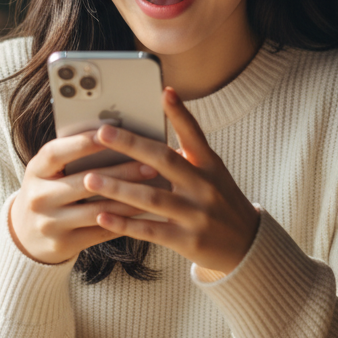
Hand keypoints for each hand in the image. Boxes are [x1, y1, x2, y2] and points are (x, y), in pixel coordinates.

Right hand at [10, 132, 156, 264]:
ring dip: (129, 199)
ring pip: (97, 210)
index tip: (112, 132)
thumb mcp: (49, 172)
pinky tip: (144, 212)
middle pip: (84, 182)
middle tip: (150, 165)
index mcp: (35, 171)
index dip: (83, 142)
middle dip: (121, 172)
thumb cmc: (48, 192)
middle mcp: (38, 198)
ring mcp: (49, 224)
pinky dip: (124, 221)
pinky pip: (100, 232)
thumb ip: (72, 155)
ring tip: (154, 190)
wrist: (25, 237)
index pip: (56, 153)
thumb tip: (115, 135)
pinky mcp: (63, 245)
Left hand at [83, 87, 259, 274]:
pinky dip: (125, 223)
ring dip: (118, 188)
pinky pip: (151, 230)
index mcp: (209, 166)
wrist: (248, 245)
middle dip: (131, 145)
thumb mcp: (213, 172)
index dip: (180, 113)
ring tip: (90, 179)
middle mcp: (204, 186)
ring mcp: (196, 215)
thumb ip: (188, 152)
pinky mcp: (187, 241)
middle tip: (102, 134)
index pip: (194, 134)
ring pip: (152, 198)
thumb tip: (162, 125)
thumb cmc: (222, 202)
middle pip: (164, 160)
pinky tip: (102, 215)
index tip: (164, 92)